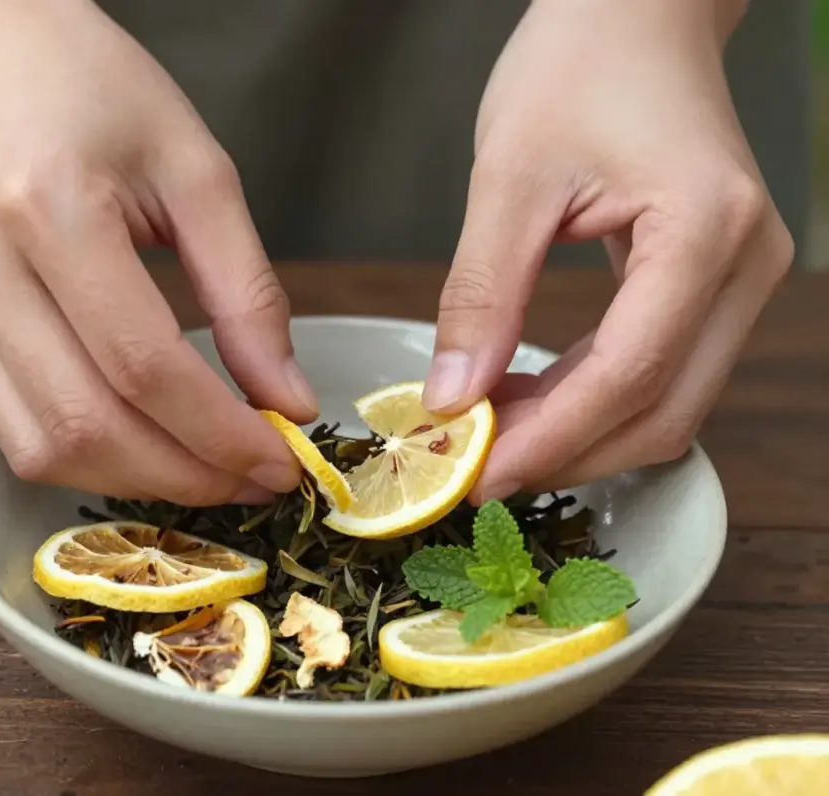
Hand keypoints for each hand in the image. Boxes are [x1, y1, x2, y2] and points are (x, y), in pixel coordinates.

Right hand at [0, 0, 317, 504]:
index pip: (145, 368)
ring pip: (42, 446)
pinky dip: (90, 455)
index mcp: (50, 211)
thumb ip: (247, 293)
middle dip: (187, 474)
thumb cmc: (93, 88)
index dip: (222, 434)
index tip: (283, 460)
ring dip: (138, 479)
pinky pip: (14, 429)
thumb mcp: (198, 172)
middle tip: (256, 480)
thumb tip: (286, 398)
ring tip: (210, 470)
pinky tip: (148, 442)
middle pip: (89, 424)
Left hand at [424, 0, 792, 500]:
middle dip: (565, 453)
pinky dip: (591, 400)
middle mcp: (746, 266)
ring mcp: (741, 280)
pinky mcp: (715, 284)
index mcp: (706, 230)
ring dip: (577, 433)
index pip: (631, 373)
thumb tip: (452, 396)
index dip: (550, 438)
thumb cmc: (575, 67)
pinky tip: (527, 397)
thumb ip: (482, 294)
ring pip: (666, 404)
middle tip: (474, 466)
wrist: (632, 17)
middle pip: (663, 410)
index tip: (474, 472)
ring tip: (490, 431)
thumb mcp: (509, 177)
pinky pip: (660, 370)